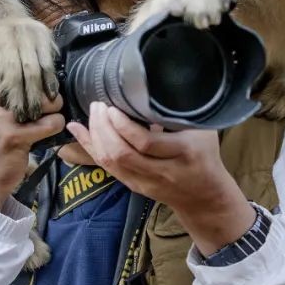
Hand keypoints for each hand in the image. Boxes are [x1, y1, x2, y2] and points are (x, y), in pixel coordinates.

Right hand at [0, 58, 63, 211]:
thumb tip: (2, 52)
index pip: (5, 62)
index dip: (27, 61)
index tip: (37, 69)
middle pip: (31, 78)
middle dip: (46, 90)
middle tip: (48, 101)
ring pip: (44, 100)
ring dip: (53, 108)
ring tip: (46, 118)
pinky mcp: (14, 137)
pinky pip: (51, 122)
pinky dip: (56, 125)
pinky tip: (49, 131)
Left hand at [66, 103, 254, 255]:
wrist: (204, 196)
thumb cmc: (205, 156)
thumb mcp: (203, 131)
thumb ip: (180, 114)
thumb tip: (152, 88)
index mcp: (181, 152)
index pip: (145, 142)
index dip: (123, 125)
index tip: (114, 106)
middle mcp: (161, 170)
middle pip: (122, 153)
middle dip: (103, 128)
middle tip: (99, 105)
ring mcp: (145, 181)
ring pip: (111, 162)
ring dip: (96, 136)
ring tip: (92, 114)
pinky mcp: (134, 186)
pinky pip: (107, 167)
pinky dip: (91, 147)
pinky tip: (79, 131)